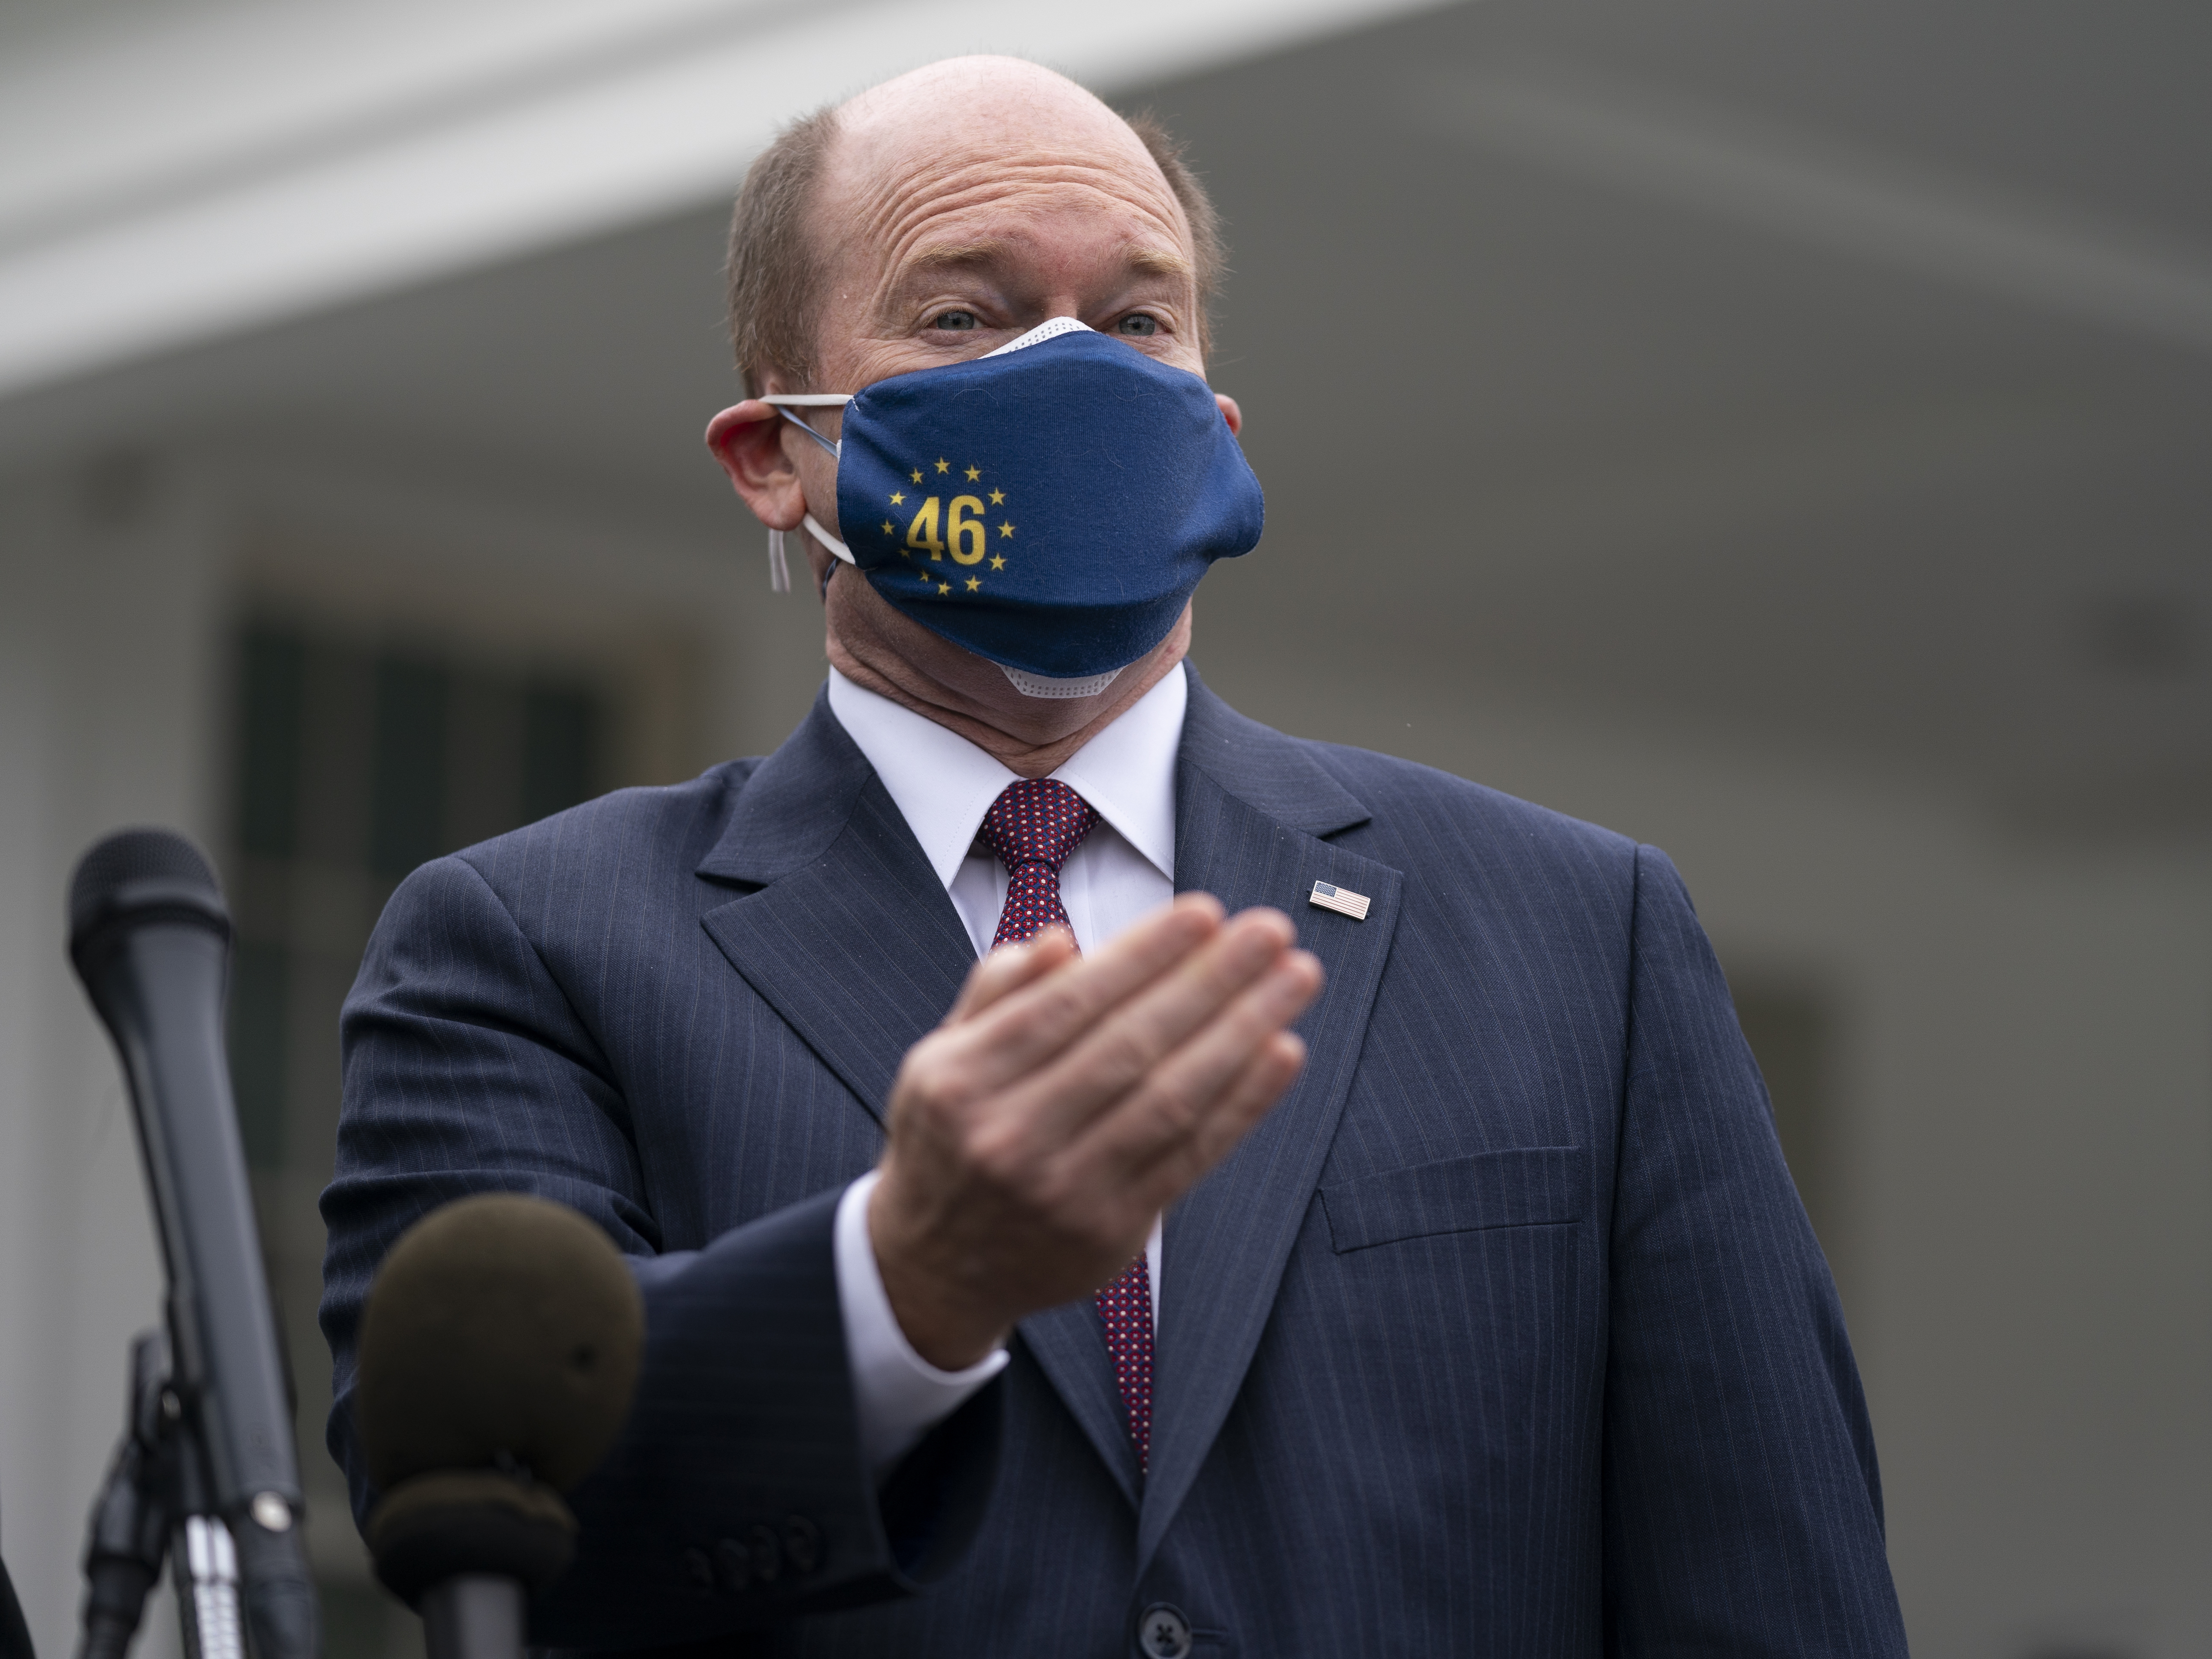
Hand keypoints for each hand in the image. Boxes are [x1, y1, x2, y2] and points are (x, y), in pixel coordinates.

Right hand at [869, 895, 1323, 1368]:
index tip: (1205, 912)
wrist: (933, 1270)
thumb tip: (1063, 941)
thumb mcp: (939, 1059)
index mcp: (962, 1079)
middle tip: (1272, 929)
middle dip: (1210, 980)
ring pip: (1169, 1098)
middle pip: (1129, 1045)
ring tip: (1294, 979)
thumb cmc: (949, 1140)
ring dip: (1242, 1031)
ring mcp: (1062, 1189)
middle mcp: (1009, 1134)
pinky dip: (1243, 1103)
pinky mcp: (1110, 1232)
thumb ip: (995, 992)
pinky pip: (1190, 1156)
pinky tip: (1282, 1052)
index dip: (1143, 953)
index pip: (1069, 1002)